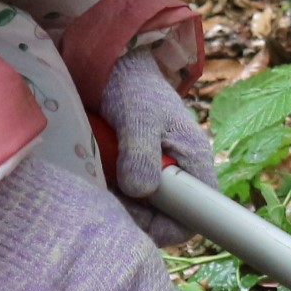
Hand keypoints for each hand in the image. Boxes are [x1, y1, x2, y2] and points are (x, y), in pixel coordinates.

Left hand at [100, 49, 217, 245]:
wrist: (114, 65)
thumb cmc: (134, 85)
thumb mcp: (138, 116)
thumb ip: (141, 153)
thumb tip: (139, 191)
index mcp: (192, 160)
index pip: (195, 216)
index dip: (166, 225)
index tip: (133, 210)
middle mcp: (178, 171)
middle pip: (164, 217)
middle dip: (135, 214)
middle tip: (107, 195)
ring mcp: (156, 171)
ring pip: (142, 207)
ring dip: (118, 201)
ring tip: (98, 180)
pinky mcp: (135, 168)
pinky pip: (125, 194)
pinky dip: (109, 190)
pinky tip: (94, 174)